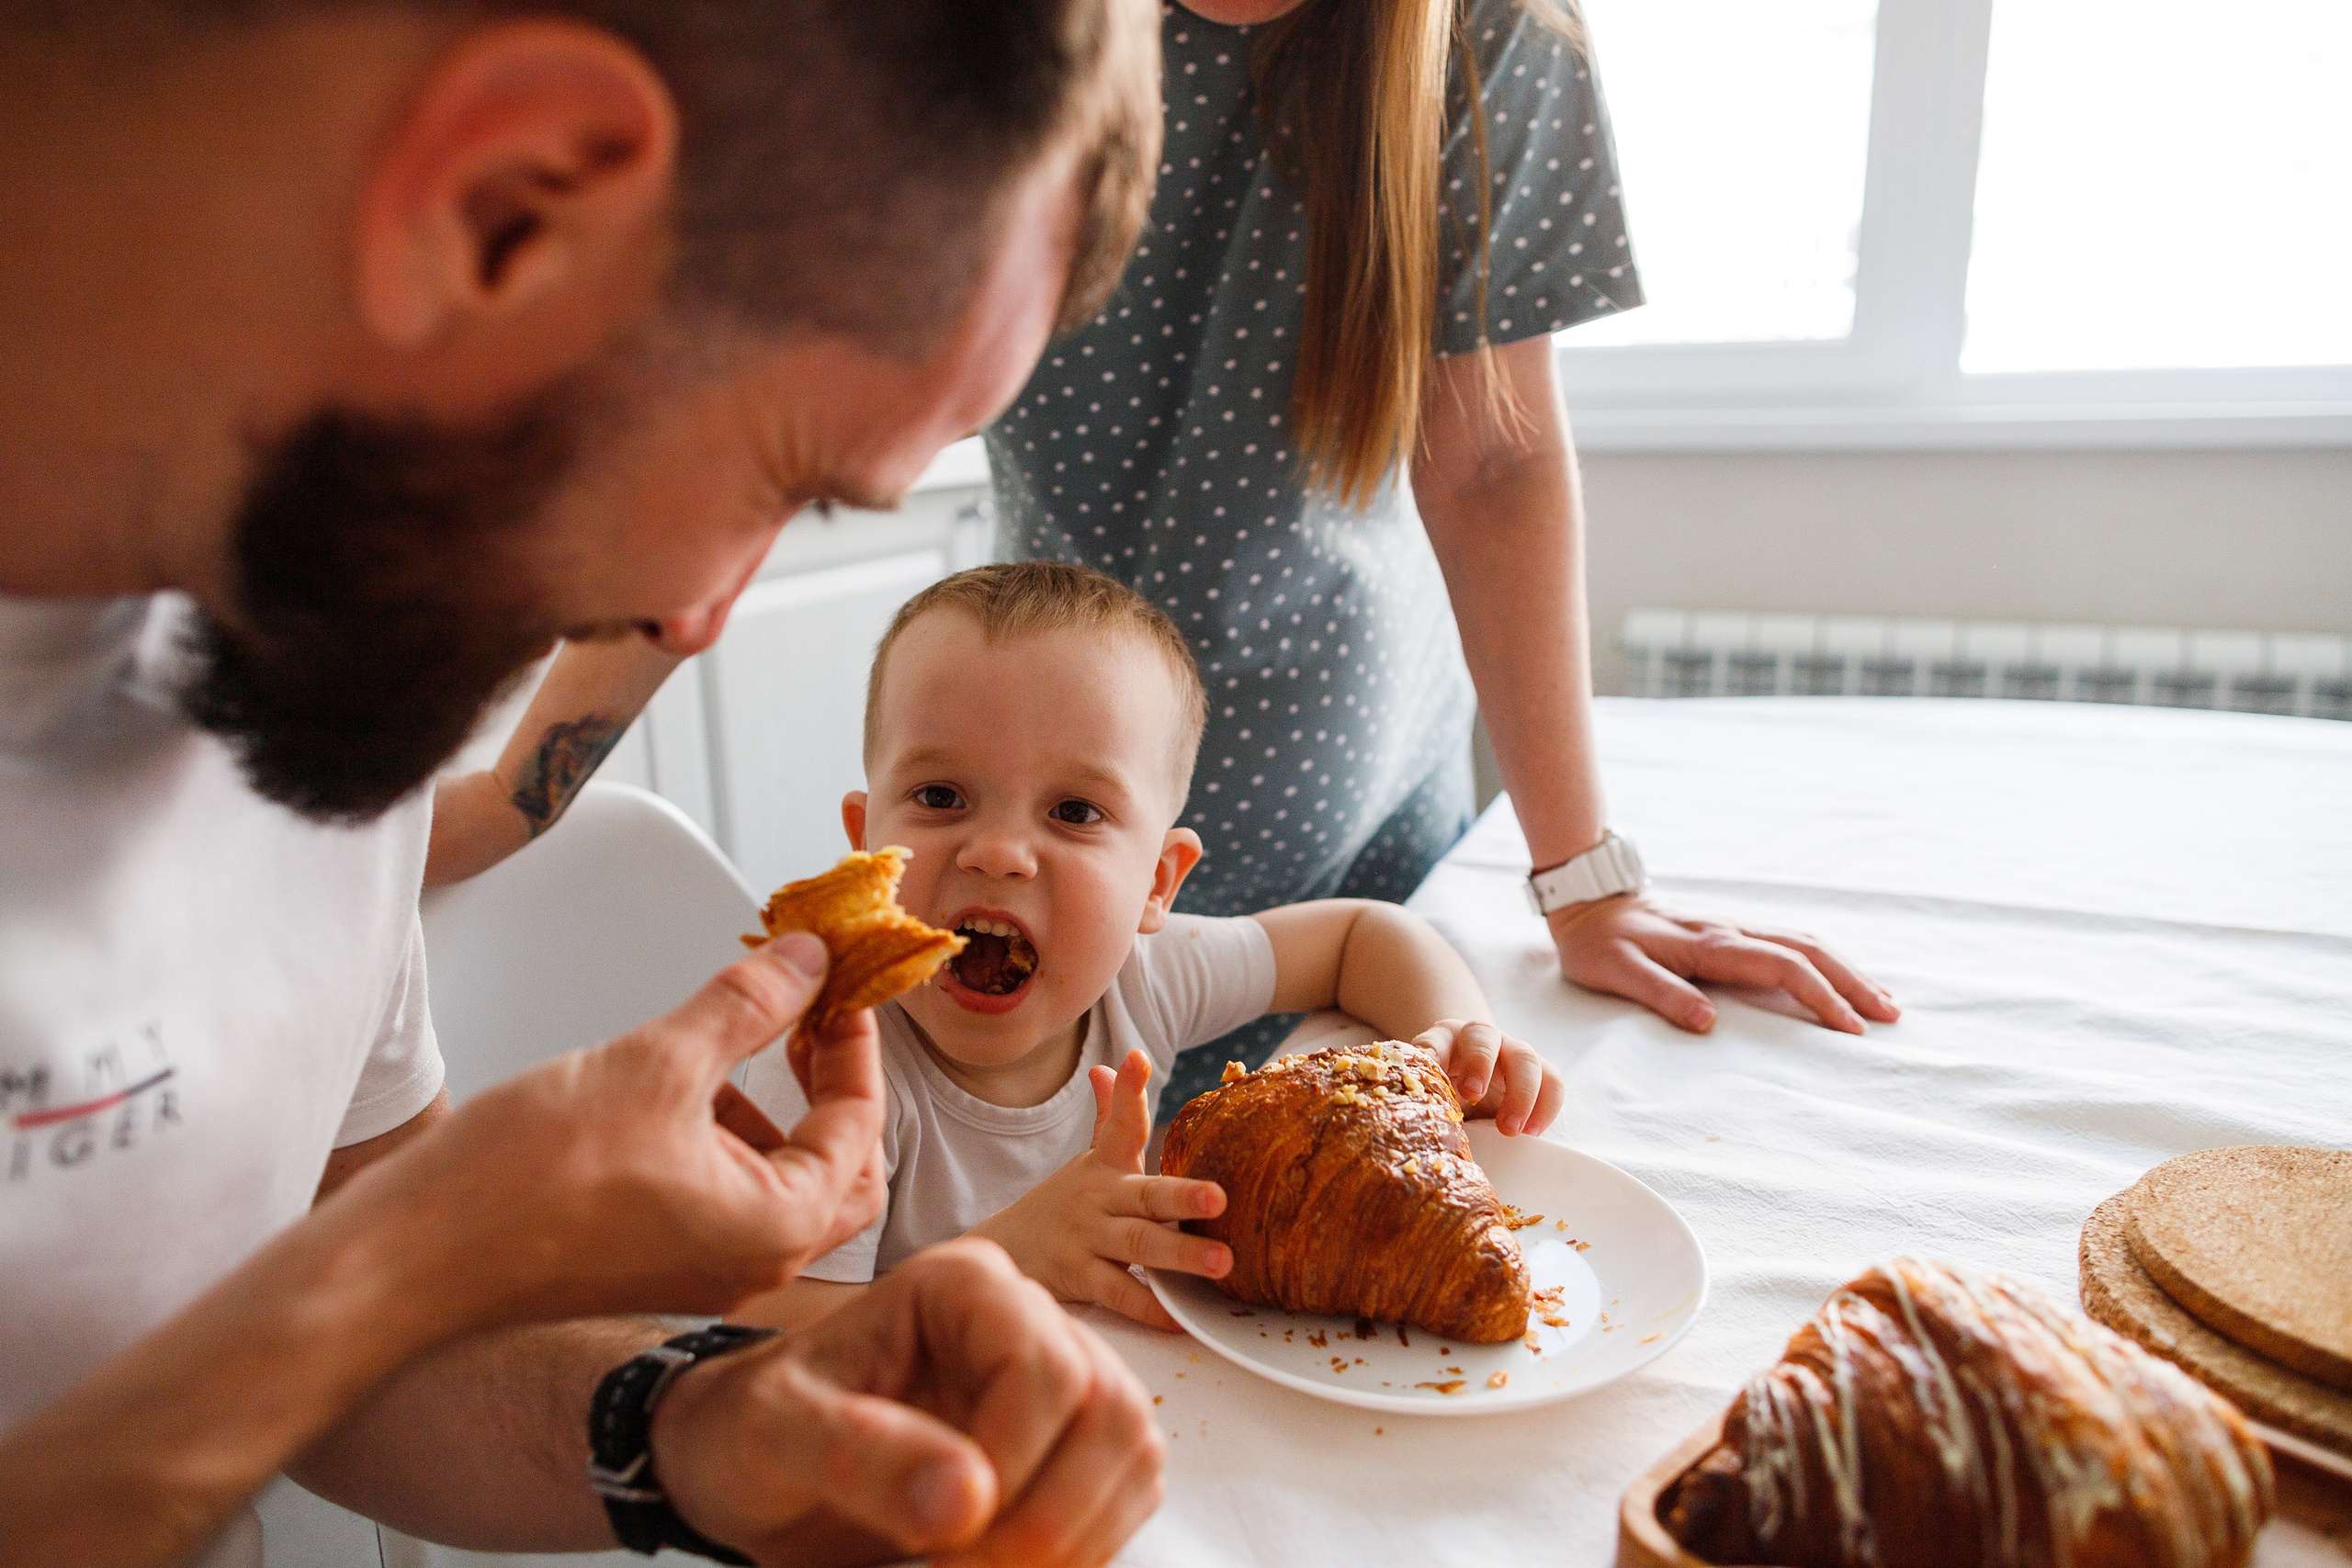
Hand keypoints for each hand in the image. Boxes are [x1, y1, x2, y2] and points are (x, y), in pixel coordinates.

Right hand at [339, 932, 887, 1328]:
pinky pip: (723, 1198)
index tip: (841, 986)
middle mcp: (753, 1263)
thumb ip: (746, 1005)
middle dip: (833, 1089)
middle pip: (841, 1168)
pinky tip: (682, 1090)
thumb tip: (805, 961)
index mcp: (777, 1224)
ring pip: (780, 1183)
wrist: (413, 1257)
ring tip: (740, 1043)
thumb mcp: (657, 1060)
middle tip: (811, 1018)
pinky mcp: (654, 1263)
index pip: (861, 1124)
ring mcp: (704, 1271)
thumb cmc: (523, 1183)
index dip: (854, 1042)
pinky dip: (725, 1139)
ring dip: (777, 1112)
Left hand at [654, 1239, 1165, 1567]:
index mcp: (962, 1286)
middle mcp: (1026, 1318)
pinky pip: (1128, 1490)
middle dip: (1051, 1513)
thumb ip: (861, 1456)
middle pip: (1109, 1408)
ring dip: (1074, 1537)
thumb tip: (968, 1497)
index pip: (1045, 1365)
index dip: (1011, 1461)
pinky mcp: (1074, 1442)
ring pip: (1133, 1450)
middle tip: (965, 1567)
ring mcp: (1062, 1377)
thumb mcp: (779, 1436)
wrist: (754, 1469)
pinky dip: (1085, 1547)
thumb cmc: (757, 1430)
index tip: (946, 1534)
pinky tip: (1010, 1567)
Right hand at [969, 1049, 1226, 1330]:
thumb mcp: (1088, 1161)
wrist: (1001, 1250)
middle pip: (1145, 1195)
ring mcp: (1087, 1239)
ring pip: (1138, 1247)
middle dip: (1182, 1195)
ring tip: (1221, 1263)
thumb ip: (1112, 1115)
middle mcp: (1099, 1199)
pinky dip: (1150, 1308)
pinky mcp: (1077, 1279)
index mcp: (1105, 1167)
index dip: (1128, 1091)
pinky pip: (1119, 1295)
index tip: (1139, 1060)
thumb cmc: (1063, 1205)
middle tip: (1220, 1198)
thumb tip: (1117, 1063)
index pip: (1119, 1123)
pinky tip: (1180, 1318)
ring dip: (1179, 1255)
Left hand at [1412, 1019, 1564, 1135]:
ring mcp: (1512, 1051)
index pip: (1440, 1038)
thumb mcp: (1429, 1091)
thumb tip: (1420, 1125)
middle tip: (1475, 1097)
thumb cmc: (1445, 1085)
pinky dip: (1546, 1107)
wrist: (1469, 1078)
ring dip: (1521, 1094)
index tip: (1460, 1089)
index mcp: (1445, 1038)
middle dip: (1481, 1066)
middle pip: (1486, 1038)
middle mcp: (1481, 1038)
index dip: (1439, 1057)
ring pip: (1526, 1059)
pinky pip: (1552, 1082)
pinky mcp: (1537, 1071)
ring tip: (1510, 1130)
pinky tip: (1533, 1132)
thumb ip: (1424, 1099)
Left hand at [1547, 894, 1898, 1034]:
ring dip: (1846, 970)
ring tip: (1882, 1001)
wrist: (1589, 903)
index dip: (1820, 996)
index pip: (1782, 968)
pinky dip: (1825, 961)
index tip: (1851, 1029)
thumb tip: (1709, 1024)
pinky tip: (1839, 979)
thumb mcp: (1617, 972)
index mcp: (1710, 944)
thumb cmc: (1599, 944)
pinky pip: (1790, 944)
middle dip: (1853, 982)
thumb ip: (1661, 994)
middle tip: (1891, 1017)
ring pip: (1806, 942)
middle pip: (1809, 950)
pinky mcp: (1733, 934)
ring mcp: (1735, 929)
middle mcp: (1731, 932)